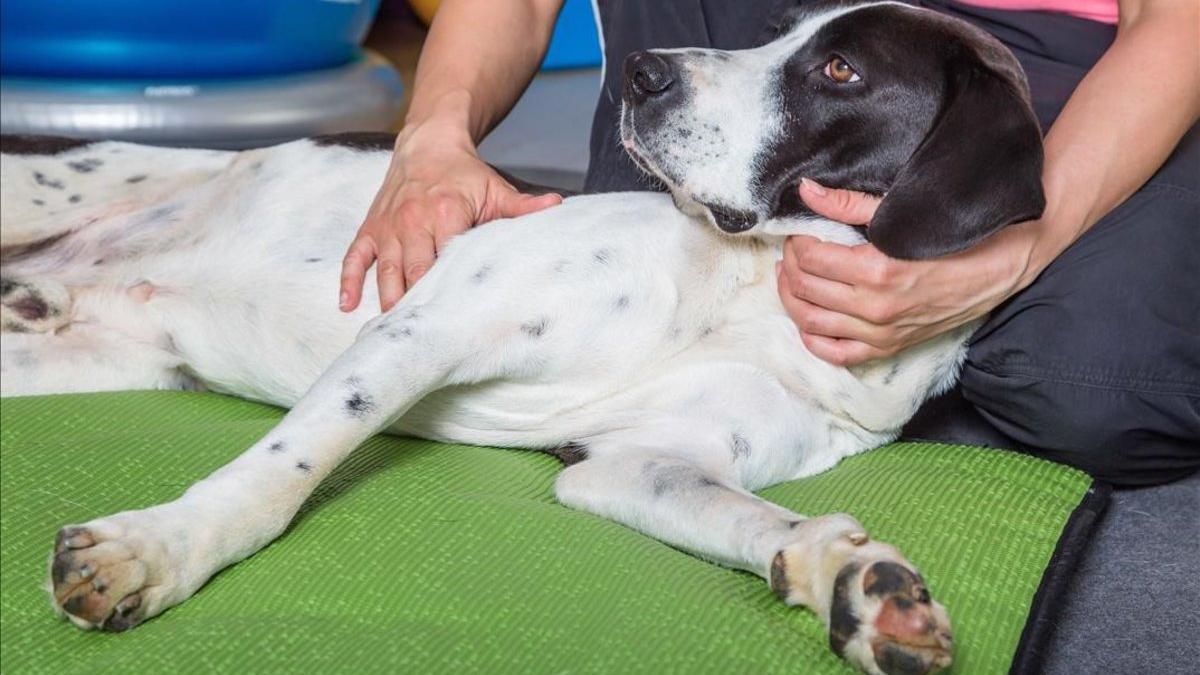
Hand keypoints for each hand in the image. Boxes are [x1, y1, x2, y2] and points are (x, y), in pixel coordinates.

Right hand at [340, 122, 561, 312]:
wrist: (427, 144)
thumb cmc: (465, 174)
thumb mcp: (496, 189)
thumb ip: (523, 207)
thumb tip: (558, 206)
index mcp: (446, 215)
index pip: (446, 262)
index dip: (447, 293)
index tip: (453, 323)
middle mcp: (412, 222)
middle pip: (413, 272)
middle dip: (416, 306)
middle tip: (421, 340)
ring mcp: (388, 227)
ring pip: (385, 270)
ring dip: (387, 301)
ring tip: (392, 333)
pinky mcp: (371, 228)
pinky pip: (355, 257)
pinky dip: (349, 281)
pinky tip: (348, 306)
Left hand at [777, 178, 1047, 365]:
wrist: (1005, 265)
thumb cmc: (958, 234)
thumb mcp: (904, 211)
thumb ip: (849, 204)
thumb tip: (806, 191)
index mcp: (876, 269)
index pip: (810, 258)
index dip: (796, 242)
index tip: (799, 231)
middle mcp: (874, 306)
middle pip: (806, 288)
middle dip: (791, 267)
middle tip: (792, 251)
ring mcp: (881, 332)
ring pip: (811, 323)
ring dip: (792, 299)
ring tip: (791, 278)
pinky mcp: (890, 346)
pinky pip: (838, 354)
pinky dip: (814, 340)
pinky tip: (808, 320)